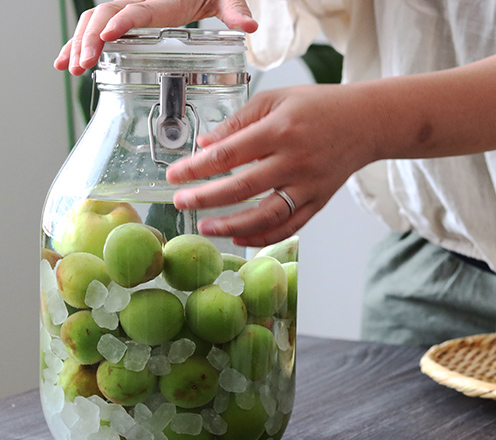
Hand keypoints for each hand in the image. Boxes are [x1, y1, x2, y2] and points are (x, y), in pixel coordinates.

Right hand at [54, 0, 257, 75]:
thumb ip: (235, 10)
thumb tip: (249, 27)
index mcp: (162, 1)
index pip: (136, 11)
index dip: (119, 23)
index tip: (105, 40)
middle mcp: (139, 2)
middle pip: (104, 16)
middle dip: (90, 40)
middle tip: (82, 65)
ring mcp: (128, 9)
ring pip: (93, 21)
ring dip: (78, 44)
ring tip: (69, 68)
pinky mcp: (124, 18)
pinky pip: (94, 27)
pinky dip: (77, 43)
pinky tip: (64, 62)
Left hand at [165, 84, 381, 246]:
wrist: (366, 122)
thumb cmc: (317, 107)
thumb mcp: (275, 100)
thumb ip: (238, 122)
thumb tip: (204, 145)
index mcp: (280, 130)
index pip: (229, 153)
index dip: (197, 167)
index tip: (174, 175)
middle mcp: (294, 160)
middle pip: (243, 187)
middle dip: (205, 197)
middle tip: (180, 202)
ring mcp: (308, 185)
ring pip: (266, 215)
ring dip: (231, 226)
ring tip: (205, 227)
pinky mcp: (318, 201)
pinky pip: (289, 226)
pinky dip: (263, 237)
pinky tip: (239, 238)